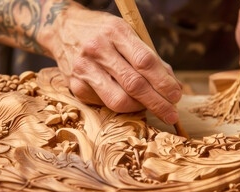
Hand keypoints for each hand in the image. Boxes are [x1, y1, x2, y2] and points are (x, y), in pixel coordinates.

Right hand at [46, 4, 181, 123]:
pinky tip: (127, 101)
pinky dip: (120, 106)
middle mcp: (97, 49)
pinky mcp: (75, 85)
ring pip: (118, 100)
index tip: (176, 95)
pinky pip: (104, 103)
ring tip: (150, 109)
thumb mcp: (125, 32)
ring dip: (139, 109)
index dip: (164, 82)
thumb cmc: (101, 32)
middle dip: (157, 103)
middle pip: (134, 84)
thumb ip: (147, 57)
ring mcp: (84, 69)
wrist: (62, 29)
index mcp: (115, 31)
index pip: (145, 62)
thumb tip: (172, 85)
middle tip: (171, 114)